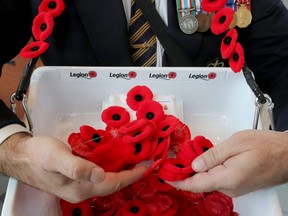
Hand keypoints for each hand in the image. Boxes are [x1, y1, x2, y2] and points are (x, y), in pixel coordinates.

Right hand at [0, 133, 146, 202]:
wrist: (22, 155)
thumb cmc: (37, 154)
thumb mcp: (56, 157)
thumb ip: (77, 167)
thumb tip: (100, 175)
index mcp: (80, 188)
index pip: (112, 184)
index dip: (131, 176)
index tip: (146, 167)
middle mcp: (82, 190)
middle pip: (112, 184)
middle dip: (129, 175)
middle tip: (144, 163)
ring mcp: (79, 185)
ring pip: (106, 180)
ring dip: (121, 171)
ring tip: (133, 160)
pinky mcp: (76, 178)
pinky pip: (99, 175)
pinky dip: (110, 167)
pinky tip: (114, 159)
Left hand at [168, 130, 287, 196]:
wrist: (287, 154)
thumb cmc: (266, 146)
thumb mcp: (236, 144)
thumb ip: (213, 155)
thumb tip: (194, 165)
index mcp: (227, 178)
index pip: (195, 184)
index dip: (178, 181)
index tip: (164, 176)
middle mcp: (229, 188)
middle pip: (200, 181)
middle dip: (187, 170)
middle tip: (177, 157)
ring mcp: (234, 188)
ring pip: (208, 179)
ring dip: (198, 168)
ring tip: (191, 154)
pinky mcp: (237, 185)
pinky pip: (216, 178)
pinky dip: (208, 170)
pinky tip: (207, 159)